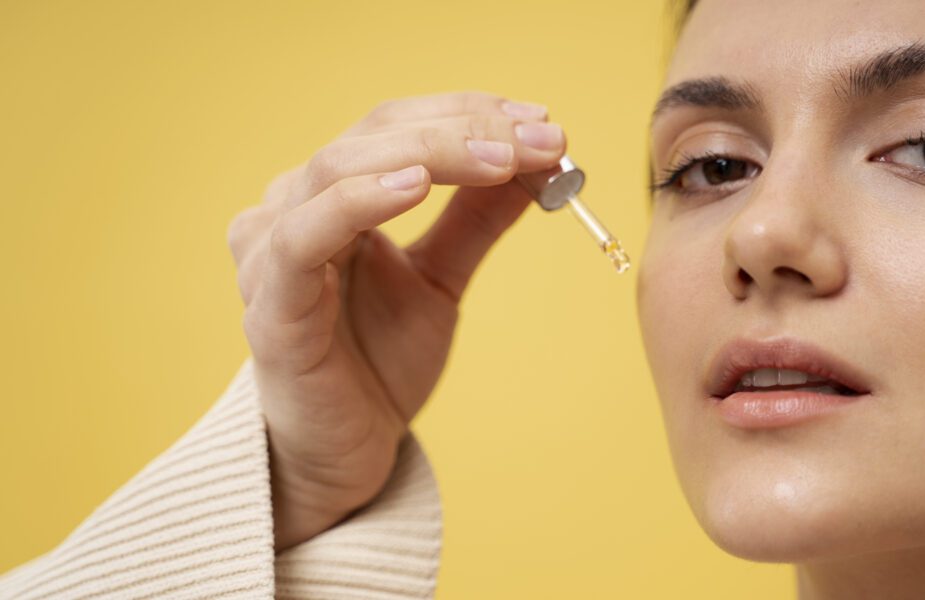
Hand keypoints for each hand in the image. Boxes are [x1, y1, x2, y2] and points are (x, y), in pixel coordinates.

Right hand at [224, 92, 564, 549]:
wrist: (347, 452)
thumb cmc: (379, 361)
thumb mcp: (442, 277)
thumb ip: (476, 218)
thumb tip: (538, 159)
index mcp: (333, 193)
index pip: (401, 124)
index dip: (474, 113)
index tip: (546, 124)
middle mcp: (293, 206)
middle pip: (378, 133)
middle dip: (469, 129)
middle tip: (542, 139)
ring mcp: (272, 249)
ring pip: (342, 166)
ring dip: (431, 152)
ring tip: (502, 157)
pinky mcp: (270, 303)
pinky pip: (305, 236)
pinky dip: (360, 200)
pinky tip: (416, 184)